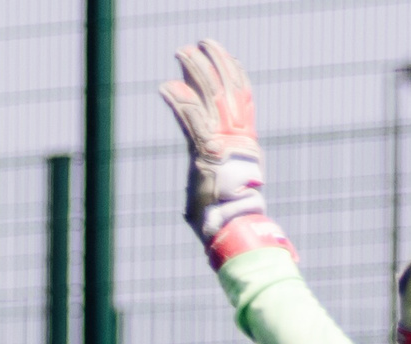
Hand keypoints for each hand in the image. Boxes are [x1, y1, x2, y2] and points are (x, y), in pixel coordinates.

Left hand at [159, 39, 291, 269]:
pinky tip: (165, 86)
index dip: (233, 72)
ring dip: (194, 71)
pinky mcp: (206, 154)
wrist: (232, 233)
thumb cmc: (223, 218)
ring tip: (181, 53)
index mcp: (245, 143)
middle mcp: (237, 139)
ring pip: (210, 97)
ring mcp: (223, 144)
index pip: (242, 98)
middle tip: (200, 43)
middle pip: (227, 90)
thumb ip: (213, 166)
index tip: (223, 54)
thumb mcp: (219, 184)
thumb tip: (206, 160)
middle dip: (213, 63)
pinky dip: (178, 101)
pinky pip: (191, 120)